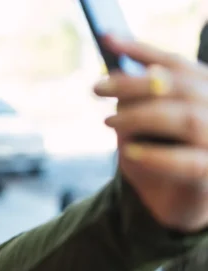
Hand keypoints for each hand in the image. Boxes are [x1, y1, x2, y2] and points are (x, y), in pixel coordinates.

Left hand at [93, 35, 207, 232]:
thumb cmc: (160, 157)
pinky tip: (128, 152)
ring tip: (109, 122)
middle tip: (97, 88)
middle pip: (182, 87)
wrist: (177, 205)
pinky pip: (190, 162)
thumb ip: (136, 102)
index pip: (178, 64)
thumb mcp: (142, 125)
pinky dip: (156, 155)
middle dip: (135, 84)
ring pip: (189, 119)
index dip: (143, 50)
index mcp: (206, 92)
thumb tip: (112, 77)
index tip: (107, 40)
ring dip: (143, 117)